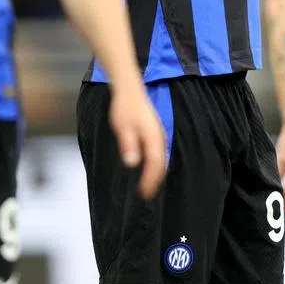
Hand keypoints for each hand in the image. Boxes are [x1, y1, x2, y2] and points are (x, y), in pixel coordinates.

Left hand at [108, 84, 167, 199]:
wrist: (129, 89)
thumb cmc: (124, 107)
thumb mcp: (122, 127)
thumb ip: (128, 145)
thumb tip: (132, 163)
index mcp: (152, 136)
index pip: (155, 163)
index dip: (150, 179)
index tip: (143, 192)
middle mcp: (159, 136)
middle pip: (161, 162)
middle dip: (155, 180)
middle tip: (146, 194)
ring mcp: (159, 133)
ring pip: (161, 157)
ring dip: (156, 172)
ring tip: (148, 185)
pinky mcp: (155, 132)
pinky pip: (159, 152)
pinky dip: (155, 163)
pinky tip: (149, 167)